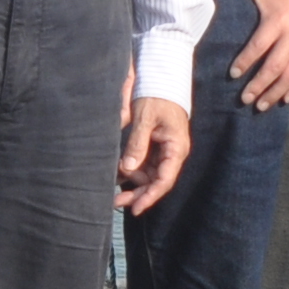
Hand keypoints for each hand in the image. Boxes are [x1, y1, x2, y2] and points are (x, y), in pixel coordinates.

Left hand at [118, 94, 191, 212]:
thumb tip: (127, 169)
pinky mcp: (154, 147)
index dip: (150, 196)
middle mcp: (172, 153)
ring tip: (113, 192)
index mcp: (176, 148)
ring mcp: (163, 151)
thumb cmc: (157, 96)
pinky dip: (131, 171)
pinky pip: (143, 164)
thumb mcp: (145, 118)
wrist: (162, 79)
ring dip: (132, 183)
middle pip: (156, 181)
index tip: (135, 208)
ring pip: (148, 175)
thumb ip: (137, 143)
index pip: (164, 180)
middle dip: (138, 194)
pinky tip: (117, 176)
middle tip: (116, 202)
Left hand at [231, 0, 288, 111]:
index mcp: (278, 20)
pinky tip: (285, 100)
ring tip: (261, 106)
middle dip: (259, 85)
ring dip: (276, 93)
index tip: (233, 75)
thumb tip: (218, 20)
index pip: (259, 45)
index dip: (245, 62)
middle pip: (275, 66)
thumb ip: (243, 5)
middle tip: (245, 98)